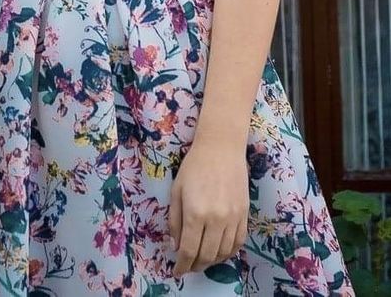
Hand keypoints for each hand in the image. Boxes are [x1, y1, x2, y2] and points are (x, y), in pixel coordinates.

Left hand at [168, 138, 248, 278]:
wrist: (221, 148)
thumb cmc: (194, 166)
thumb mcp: (176, 191)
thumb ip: (175, 221)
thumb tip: (176, 246)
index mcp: (195, 213)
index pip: (189, 251)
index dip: (182, 266)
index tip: (177, 272)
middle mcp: (216, 219)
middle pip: (207, 256)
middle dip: (196, 265)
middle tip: (188, 266)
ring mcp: (233, 218)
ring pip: (224, 252)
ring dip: (212, 261)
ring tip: (202, 259)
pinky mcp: (245, 214)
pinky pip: (238, 242)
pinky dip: (228, 252)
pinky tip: (220, 251)